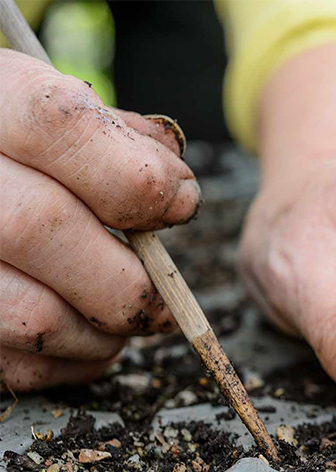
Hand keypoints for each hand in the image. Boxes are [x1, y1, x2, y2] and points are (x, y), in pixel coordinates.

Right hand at [0, 50, 200, 389]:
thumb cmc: (13, 144)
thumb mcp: (49, 105)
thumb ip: (114, 133)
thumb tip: (176, 183)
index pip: (56, 124)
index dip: (136, 174)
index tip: (181, 203)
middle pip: (40, 225)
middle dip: (130, 275)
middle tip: (167, 299)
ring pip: (31, 312)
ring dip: (103, 331)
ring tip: (127, 321)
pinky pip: (15, 364)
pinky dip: (70, 363)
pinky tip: (86, 340)